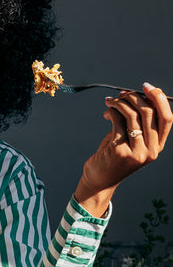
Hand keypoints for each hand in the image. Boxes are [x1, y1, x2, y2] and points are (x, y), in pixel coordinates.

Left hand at [74, 82, 172, 216]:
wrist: (100, 179)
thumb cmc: (114, 155)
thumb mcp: (131, 138)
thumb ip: (136, 121)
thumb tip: (133, 95)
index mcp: (158, 145)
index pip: (167, 118)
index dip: (159, 99)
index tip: (147, 87)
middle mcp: (151, 150)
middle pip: (150, 113)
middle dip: (134, 98)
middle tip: (122, 94)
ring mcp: (137, 152)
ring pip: (133, 115)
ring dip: (120, 103)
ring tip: (110, 101)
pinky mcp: (120, 152)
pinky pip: (117, 122)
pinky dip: (111, 112)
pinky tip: (107, 111)